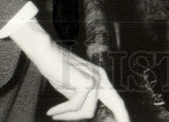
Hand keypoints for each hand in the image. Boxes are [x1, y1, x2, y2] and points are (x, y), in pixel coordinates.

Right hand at [11, 21, 128, 120]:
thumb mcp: (72, 88)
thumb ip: (82, 99)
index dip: (122, 113)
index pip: (115, 98)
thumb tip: (86, 115)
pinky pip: (74, 106)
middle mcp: (101, 78)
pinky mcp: (86, 82)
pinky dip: (62, 111)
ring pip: (87, 111)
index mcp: (100, 78)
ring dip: (69, 117)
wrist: (46, 54)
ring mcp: (95, 79)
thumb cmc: (55, 70)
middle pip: (116, 103)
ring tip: (55, 115)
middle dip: (122, 116)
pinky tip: (51, 112)